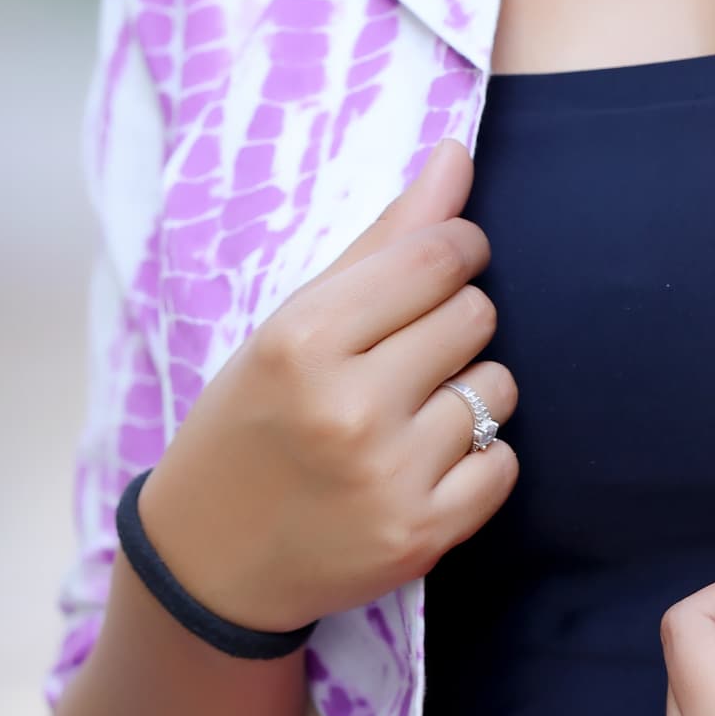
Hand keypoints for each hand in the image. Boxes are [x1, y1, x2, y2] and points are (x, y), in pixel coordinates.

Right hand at [137, 139, 516, 630]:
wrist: (210, 562)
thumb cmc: (251, 422)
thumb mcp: (292, 324)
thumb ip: (384, 239)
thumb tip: (459, 154)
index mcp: (302, 340)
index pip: (438, 256)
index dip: (457, 251)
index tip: (442, 266)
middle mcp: (347, 407)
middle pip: (476, 315)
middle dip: (453, 325)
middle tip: (404, 356)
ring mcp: (388, 477)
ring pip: (499, 388)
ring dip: (467, 393)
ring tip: (407, 416)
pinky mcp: (421, 536)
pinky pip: (504, 463)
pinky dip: (476, 461)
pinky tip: (422, 466)